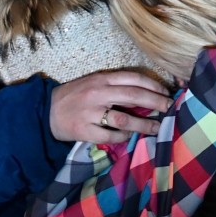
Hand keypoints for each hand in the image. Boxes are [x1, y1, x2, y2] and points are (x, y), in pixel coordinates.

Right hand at [50, 70, 172, 143]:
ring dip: (144, 125)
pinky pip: (110, 136)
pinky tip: (130, 137)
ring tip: (157, 128)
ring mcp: (91, 113)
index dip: (153, 85)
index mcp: (101, 78)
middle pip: (134, 96)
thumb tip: (145, 95)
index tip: (165, 93)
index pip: (133, 78)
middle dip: (156, 103)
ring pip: (124, 119)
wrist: (45, 111)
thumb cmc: (74, 96)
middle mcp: (98, 93)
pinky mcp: (85, 130)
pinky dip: (123, 138)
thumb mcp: (93, 83)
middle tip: (169, 109)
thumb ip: (115, 86)